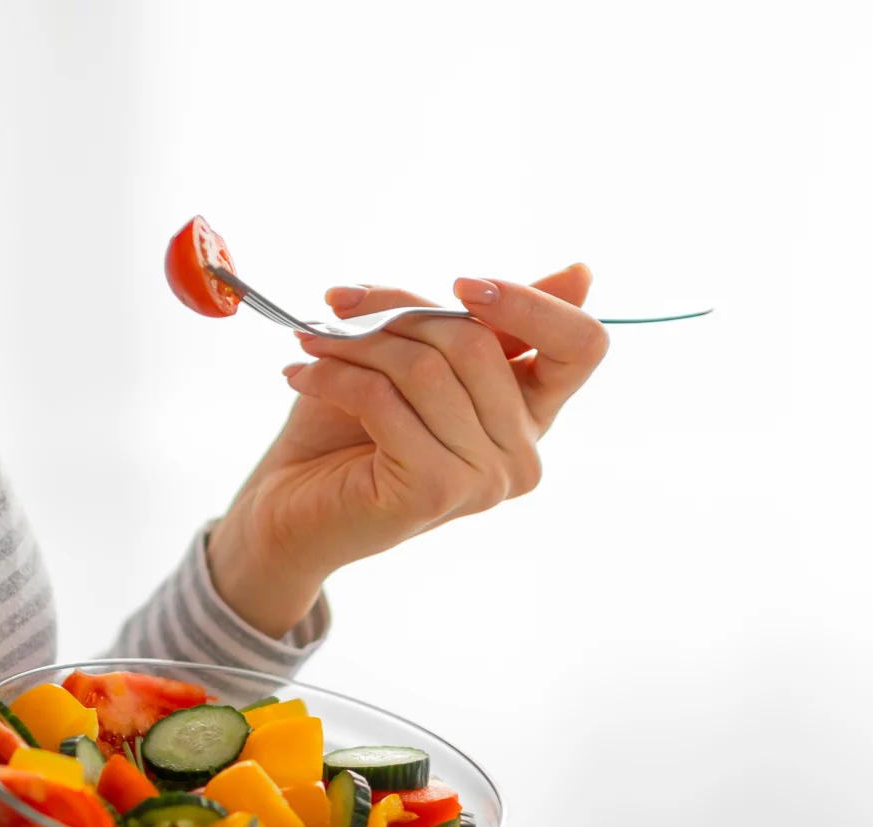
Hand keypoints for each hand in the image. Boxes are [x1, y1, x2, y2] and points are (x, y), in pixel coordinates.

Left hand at [205, 264, 610, 634]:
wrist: (289, 508)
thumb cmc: (351, 428)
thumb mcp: (424, 357)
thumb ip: (487, 323)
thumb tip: (583, 272)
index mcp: (532, 414)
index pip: (581, 346)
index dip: (529, 303)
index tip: (459, 284)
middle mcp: (523, 454)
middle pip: (478, 342)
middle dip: (397, 312)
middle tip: (336, 309)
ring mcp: (484, 480)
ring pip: (427, 368)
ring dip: (354, 342)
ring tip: (311, 342)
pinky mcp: (435, 491)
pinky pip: (385, 400)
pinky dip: (335, 377)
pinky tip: (301, 374)